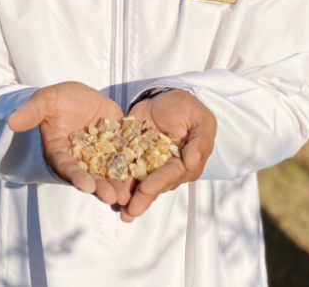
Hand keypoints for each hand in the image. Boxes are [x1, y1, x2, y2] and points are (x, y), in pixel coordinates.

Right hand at [8, 81, 130, 206]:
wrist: (79, 95)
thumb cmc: (57, 100)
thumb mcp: (44, 101)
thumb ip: (32, 112)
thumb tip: (12, 121)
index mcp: (61, 152)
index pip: (67, 167)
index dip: (76, 177)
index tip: (85, 186)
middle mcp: (80, 159)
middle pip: (91, 176)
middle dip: (102, 188)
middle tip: (113, 198)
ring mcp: (100, 154)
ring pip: (109, 173)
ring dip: (119, 185)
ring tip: (129, 195)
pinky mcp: (117, 146)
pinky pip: (126, 159)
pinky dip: (134, 169)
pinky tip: (144, 177)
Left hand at [121, 89, 215, 222]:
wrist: (163, 97)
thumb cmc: (187, 108)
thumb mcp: (201, 119)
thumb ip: (200, 140)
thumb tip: (193, 161)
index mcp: (185, 163)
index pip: (172, 174)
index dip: (159, 181)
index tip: (146, 188)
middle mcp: (167, 168)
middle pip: (154, 185)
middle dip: (142, 198)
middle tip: (130, 212)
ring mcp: (149, 164)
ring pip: (139, 183)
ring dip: (129, 197)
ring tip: (120, 211)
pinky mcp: (133, 156)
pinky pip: (124, 169)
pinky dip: (116, 180)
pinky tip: (107, 192)